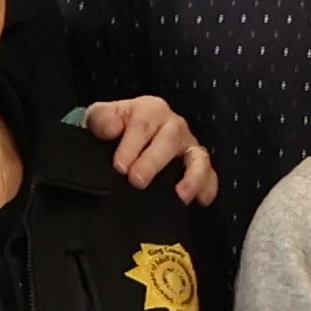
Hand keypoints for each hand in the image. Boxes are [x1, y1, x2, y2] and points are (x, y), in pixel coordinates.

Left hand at [84, 96, 218, 206]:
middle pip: (170, 139)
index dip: (131, 146)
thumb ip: (102, 119)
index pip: (143, 124)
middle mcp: (173, 125)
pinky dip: (208, 187)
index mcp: (149, 109)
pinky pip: (210, 175)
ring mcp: (188, 145)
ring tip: (180, 195)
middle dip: (154, 162)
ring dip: (191, 176)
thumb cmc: (113, 129)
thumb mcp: (100, 118)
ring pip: (197, 157)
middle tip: (137, 181)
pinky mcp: (198, 165)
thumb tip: (112, 128)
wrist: (121, 139)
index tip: (119, 166)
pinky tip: (201, 201)